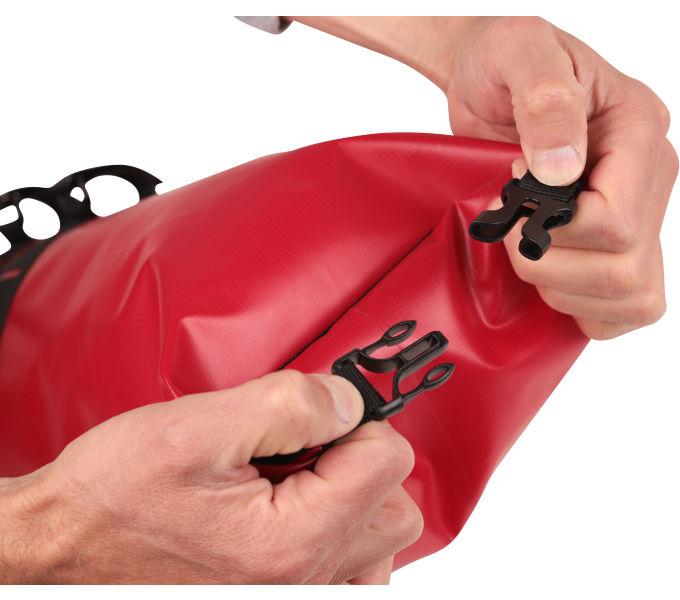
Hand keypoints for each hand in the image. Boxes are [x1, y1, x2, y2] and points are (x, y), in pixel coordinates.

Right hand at [0, 370, 421, 582]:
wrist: (66, 549)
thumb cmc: (114, 498)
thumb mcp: (196, 427)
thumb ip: (289, 403)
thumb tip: (349, 398)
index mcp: (292, 542)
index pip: (389, 460)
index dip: (355, 421)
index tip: (314, 417)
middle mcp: (305, 584)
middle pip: (395, 505)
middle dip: (358, 460)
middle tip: (300, 447)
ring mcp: (298, 598)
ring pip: (380, 540)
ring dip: (352, 499)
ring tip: (289, 482)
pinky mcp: (286, 598)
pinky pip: (352, 568)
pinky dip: (337, 532)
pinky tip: (292, 514)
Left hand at [292, 16, 677, 338]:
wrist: (490, 79)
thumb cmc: (504, 64)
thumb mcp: (518, 53)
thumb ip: (546, 101)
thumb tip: (561, 169)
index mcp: (636, 135)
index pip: (615, 222)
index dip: (555, 229)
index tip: (516, 199)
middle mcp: (646, 182)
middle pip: (624, 271)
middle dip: (551, 265)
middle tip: (515, 231)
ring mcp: (635, 217)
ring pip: (631, 297)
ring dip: (564, 290)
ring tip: (530, 250)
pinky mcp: (612, 245)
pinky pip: (625, 307)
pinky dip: (584, 309)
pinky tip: (552, 281)